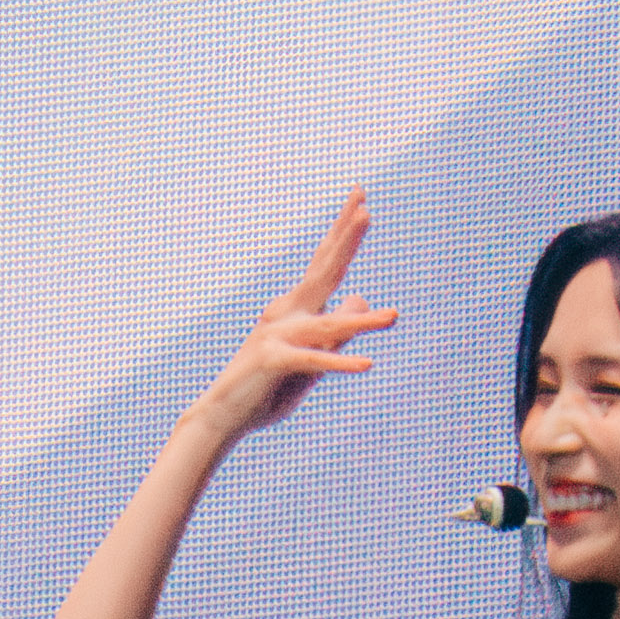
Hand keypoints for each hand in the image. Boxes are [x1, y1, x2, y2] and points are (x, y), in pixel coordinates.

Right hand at [190, 189, 398, 445]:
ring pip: (328, 326)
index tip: (361, 202)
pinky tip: (367, 364)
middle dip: (344, 240)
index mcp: (296, 309)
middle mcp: (286, 314)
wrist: (225, 415)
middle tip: (364, 208)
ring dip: (363, 324)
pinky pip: (313, 362)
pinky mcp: (273, 361)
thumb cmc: (268, 389)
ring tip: (394, 317)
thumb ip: (338, 329)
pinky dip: (340, 363)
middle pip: (322, 273)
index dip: (344, 235)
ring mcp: (277, 335)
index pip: (325, 266)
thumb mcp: (313, 358)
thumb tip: (363, 297)